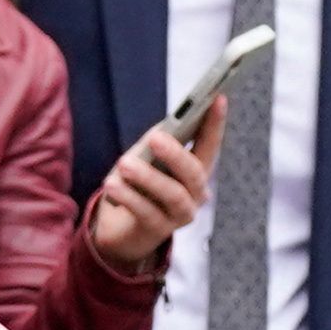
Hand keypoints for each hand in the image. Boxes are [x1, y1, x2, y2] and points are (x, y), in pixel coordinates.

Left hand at [85, 98, 220, 274]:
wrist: (120, 228)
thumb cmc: (136, 186)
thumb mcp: (144, 159)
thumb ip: (155, 144)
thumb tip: (164, 131)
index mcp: (194, 170)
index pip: (209, 144)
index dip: (215, 123)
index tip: (218, 98)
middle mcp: (195, 193)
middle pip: (194, 172)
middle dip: (176, 153)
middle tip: (155, 138)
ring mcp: (180, 214)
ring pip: (173, 194)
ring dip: (148, 177)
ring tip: (124, 164)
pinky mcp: (160, 231)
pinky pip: (147, 212)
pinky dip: (129, 196)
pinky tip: (112, 185)